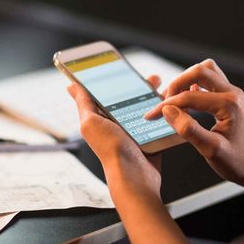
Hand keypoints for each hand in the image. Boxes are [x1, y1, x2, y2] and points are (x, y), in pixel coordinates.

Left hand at [67, 75, 162, 199]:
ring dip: (155, 97)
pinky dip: (164, 112)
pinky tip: (171, 104)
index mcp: (101, 118)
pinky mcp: (150, 138)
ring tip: (164, 89)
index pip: (107, 93)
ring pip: (146, 107)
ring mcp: (135, 131)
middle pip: (130, 98)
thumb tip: (72, 86)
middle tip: (150, 78)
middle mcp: (117, 124)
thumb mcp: (91, 123)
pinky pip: (158, 121)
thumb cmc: (111, 151)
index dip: (114, 79)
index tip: (123, 66)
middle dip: (140, 86)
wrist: (134, 176)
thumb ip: (83, 103)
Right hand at [144, 59, 243, 194]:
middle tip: (163, 102)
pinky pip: (210, 80)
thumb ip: (188, 130)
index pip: (189, 96)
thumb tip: (168, 112)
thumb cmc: (239, 162)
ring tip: (174, 98)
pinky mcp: (230, 98)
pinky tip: (187, 100)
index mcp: (228, 104)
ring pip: (205, 71)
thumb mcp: (211, 150)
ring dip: (186, 80)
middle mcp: (232, 93)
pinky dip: (194, 85)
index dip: (166, 105)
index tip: (151, 115)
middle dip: (176, 84)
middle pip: (199, 71)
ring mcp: (232, 94)